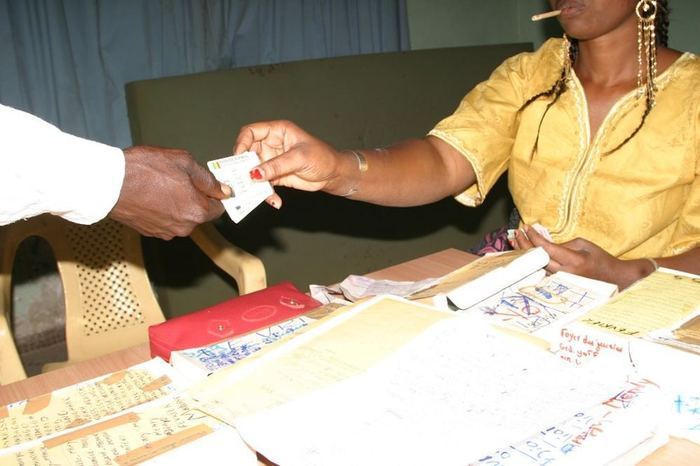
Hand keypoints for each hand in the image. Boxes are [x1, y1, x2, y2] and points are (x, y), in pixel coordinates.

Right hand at [110, 146, 229, 239]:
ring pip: (181, 217)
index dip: (214, 195)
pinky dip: (162, 209)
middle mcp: (184, 227)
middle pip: (199, 213)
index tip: (207, 185)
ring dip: (177, 204)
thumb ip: (207, 179)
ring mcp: (165, 231)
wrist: (108, 183)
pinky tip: (151, 194)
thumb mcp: (184, 162)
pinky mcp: (149, 231)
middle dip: (194, 197)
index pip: (219, 209)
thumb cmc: (144, 170)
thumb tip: (222, 190)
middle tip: (179, 179)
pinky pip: (164, 220)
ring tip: (161, 185)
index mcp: (197, 211)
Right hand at [234, 120, 341, 207]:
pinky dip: (265, 193)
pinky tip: (274, 200)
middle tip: (242, 179)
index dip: (241, 142)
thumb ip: (276, 165)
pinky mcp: (275, 176)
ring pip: (253, 171)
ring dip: (253, 183)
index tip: (239, 157)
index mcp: (277, 131)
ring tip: (256, 194)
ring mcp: (272, 161)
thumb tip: (255, 173)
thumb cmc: (322, 157)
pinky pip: (263, 184)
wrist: (334, 174)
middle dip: (243, 166)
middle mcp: (272, 145)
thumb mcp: (299, 158)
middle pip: (248, 152)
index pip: (251, 132)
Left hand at [512, 225, 654, 288]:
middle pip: (537, 258)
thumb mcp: (584, 245)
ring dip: (524, 253)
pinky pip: (540, 271)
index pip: (547, 248)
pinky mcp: (558, 283)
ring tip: (514, 241)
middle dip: (524, 245)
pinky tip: (522, 253)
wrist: (612, 278)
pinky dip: (531, 261)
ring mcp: (560, 280)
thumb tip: (545, 244)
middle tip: (516, 233)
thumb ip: (563, 245)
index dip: (534, 238)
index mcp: (573, 260)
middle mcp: (564, 273)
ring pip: (536, 266)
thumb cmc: (599, 258)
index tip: (527, 228)